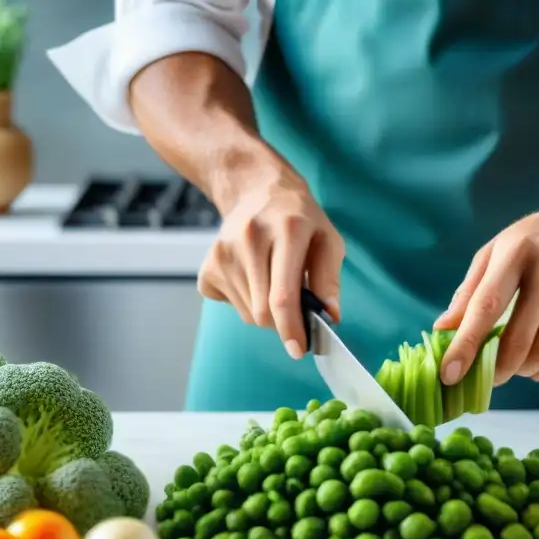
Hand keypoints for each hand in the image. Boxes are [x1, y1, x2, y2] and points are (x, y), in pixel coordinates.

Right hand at [198, 162, 344, 358]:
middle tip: (295, 309)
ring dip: (265, 311)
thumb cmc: (299, 218)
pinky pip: (228, 304)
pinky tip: (252, 276)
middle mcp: (250, 239)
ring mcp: (223, 252)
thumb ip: (329, 279)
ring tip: (273, 281)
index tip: (299, 349)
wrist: (255, 189)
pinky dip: (244, 302)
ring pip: (247, 313)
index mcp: (287, 231)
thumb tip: (330, 316)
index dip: (291, 329)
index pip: (283, 296)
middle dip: (282, 323)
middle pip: (262, 311)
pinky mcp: (208, 264)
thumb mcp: (327, 240)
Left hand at [435, 212, 538, 385]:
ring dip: (520, 371)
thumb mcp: (494, 254)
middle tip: (487, 375)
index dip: (465, 345)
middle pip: (517, 341)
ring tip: (514, 363)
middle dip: (496, 370)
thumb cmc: (532, 243)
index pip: (486, 307)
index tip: (449, 374)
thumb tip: (442, 331)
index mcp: (516, 253)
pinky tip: (537, 365)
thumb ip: (468, 293)